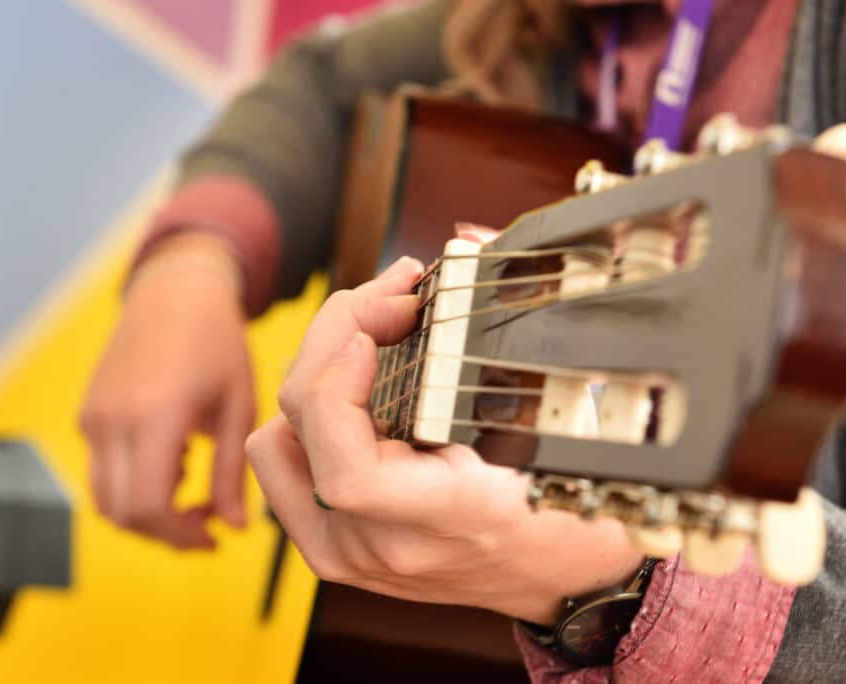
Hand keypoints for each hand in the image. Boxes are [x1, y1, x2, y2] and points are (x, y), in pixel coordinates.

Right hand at [80, 232, 254, 548]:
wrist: (175, 292)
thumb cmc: (217, 344)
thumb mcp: (238, 406)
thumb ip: (233, 472)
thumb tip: (235, 528)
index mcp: (155, 416)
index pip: (147, 508)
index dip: (178, 536)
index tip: (213, 537)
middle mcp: (113, 420)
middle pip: (120, 514)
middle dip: (163, 532)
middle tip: (205, 523)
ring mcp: (94, 417)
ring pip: (104, 498)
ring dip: (146, 512)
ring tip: (191, 487)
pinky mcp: (88, 413)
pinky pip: (102, 470)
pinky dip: (133, 484)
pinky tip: (172, 459)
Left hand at [245, 255, 642, 623]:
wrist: (561, 577)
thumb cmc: (571, 499)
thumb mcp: (561, 427)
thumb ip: (512, 335)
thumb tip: (466, 244)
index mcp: (448, 521)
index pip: (350, 473)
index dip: (342, 386)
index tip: (381, 327)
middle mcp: (381, 546)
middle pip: (297, 429)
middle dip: (336, 335)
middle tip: (391, 295)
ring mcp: (349, 553)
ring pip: (274, 443)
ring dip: (315, 371)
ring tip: (370, 329)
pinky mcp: (332, 548)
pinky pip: (282, 466)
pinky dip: (306, 411)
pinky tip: (355, 377)